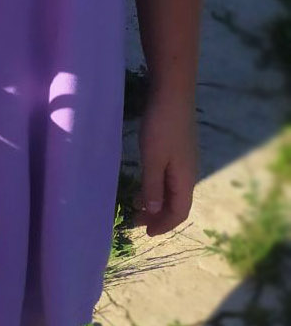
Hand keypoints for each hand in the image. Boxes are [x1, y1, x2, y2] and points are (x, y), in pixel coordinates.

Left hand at [132, 98, 198, 235]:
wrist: (173, 93)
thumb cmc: (161, 126)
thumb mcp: (153, 159)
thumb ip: (153, 187)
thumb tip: (154, 212)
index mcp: (185, 179)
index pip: (179, 212)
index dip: (164, 225)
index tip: (145, 233)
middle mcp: (189, 173)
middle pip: (178, 203)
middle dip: (159, 216)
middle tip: (136, 223)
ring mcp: (185, 160)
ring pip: (173, 190)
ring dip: (157, 202)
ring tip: (137, 207)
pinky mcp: (178, 149)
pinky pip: (170, 177)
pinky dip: (157, 187)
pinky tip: (145, 183)